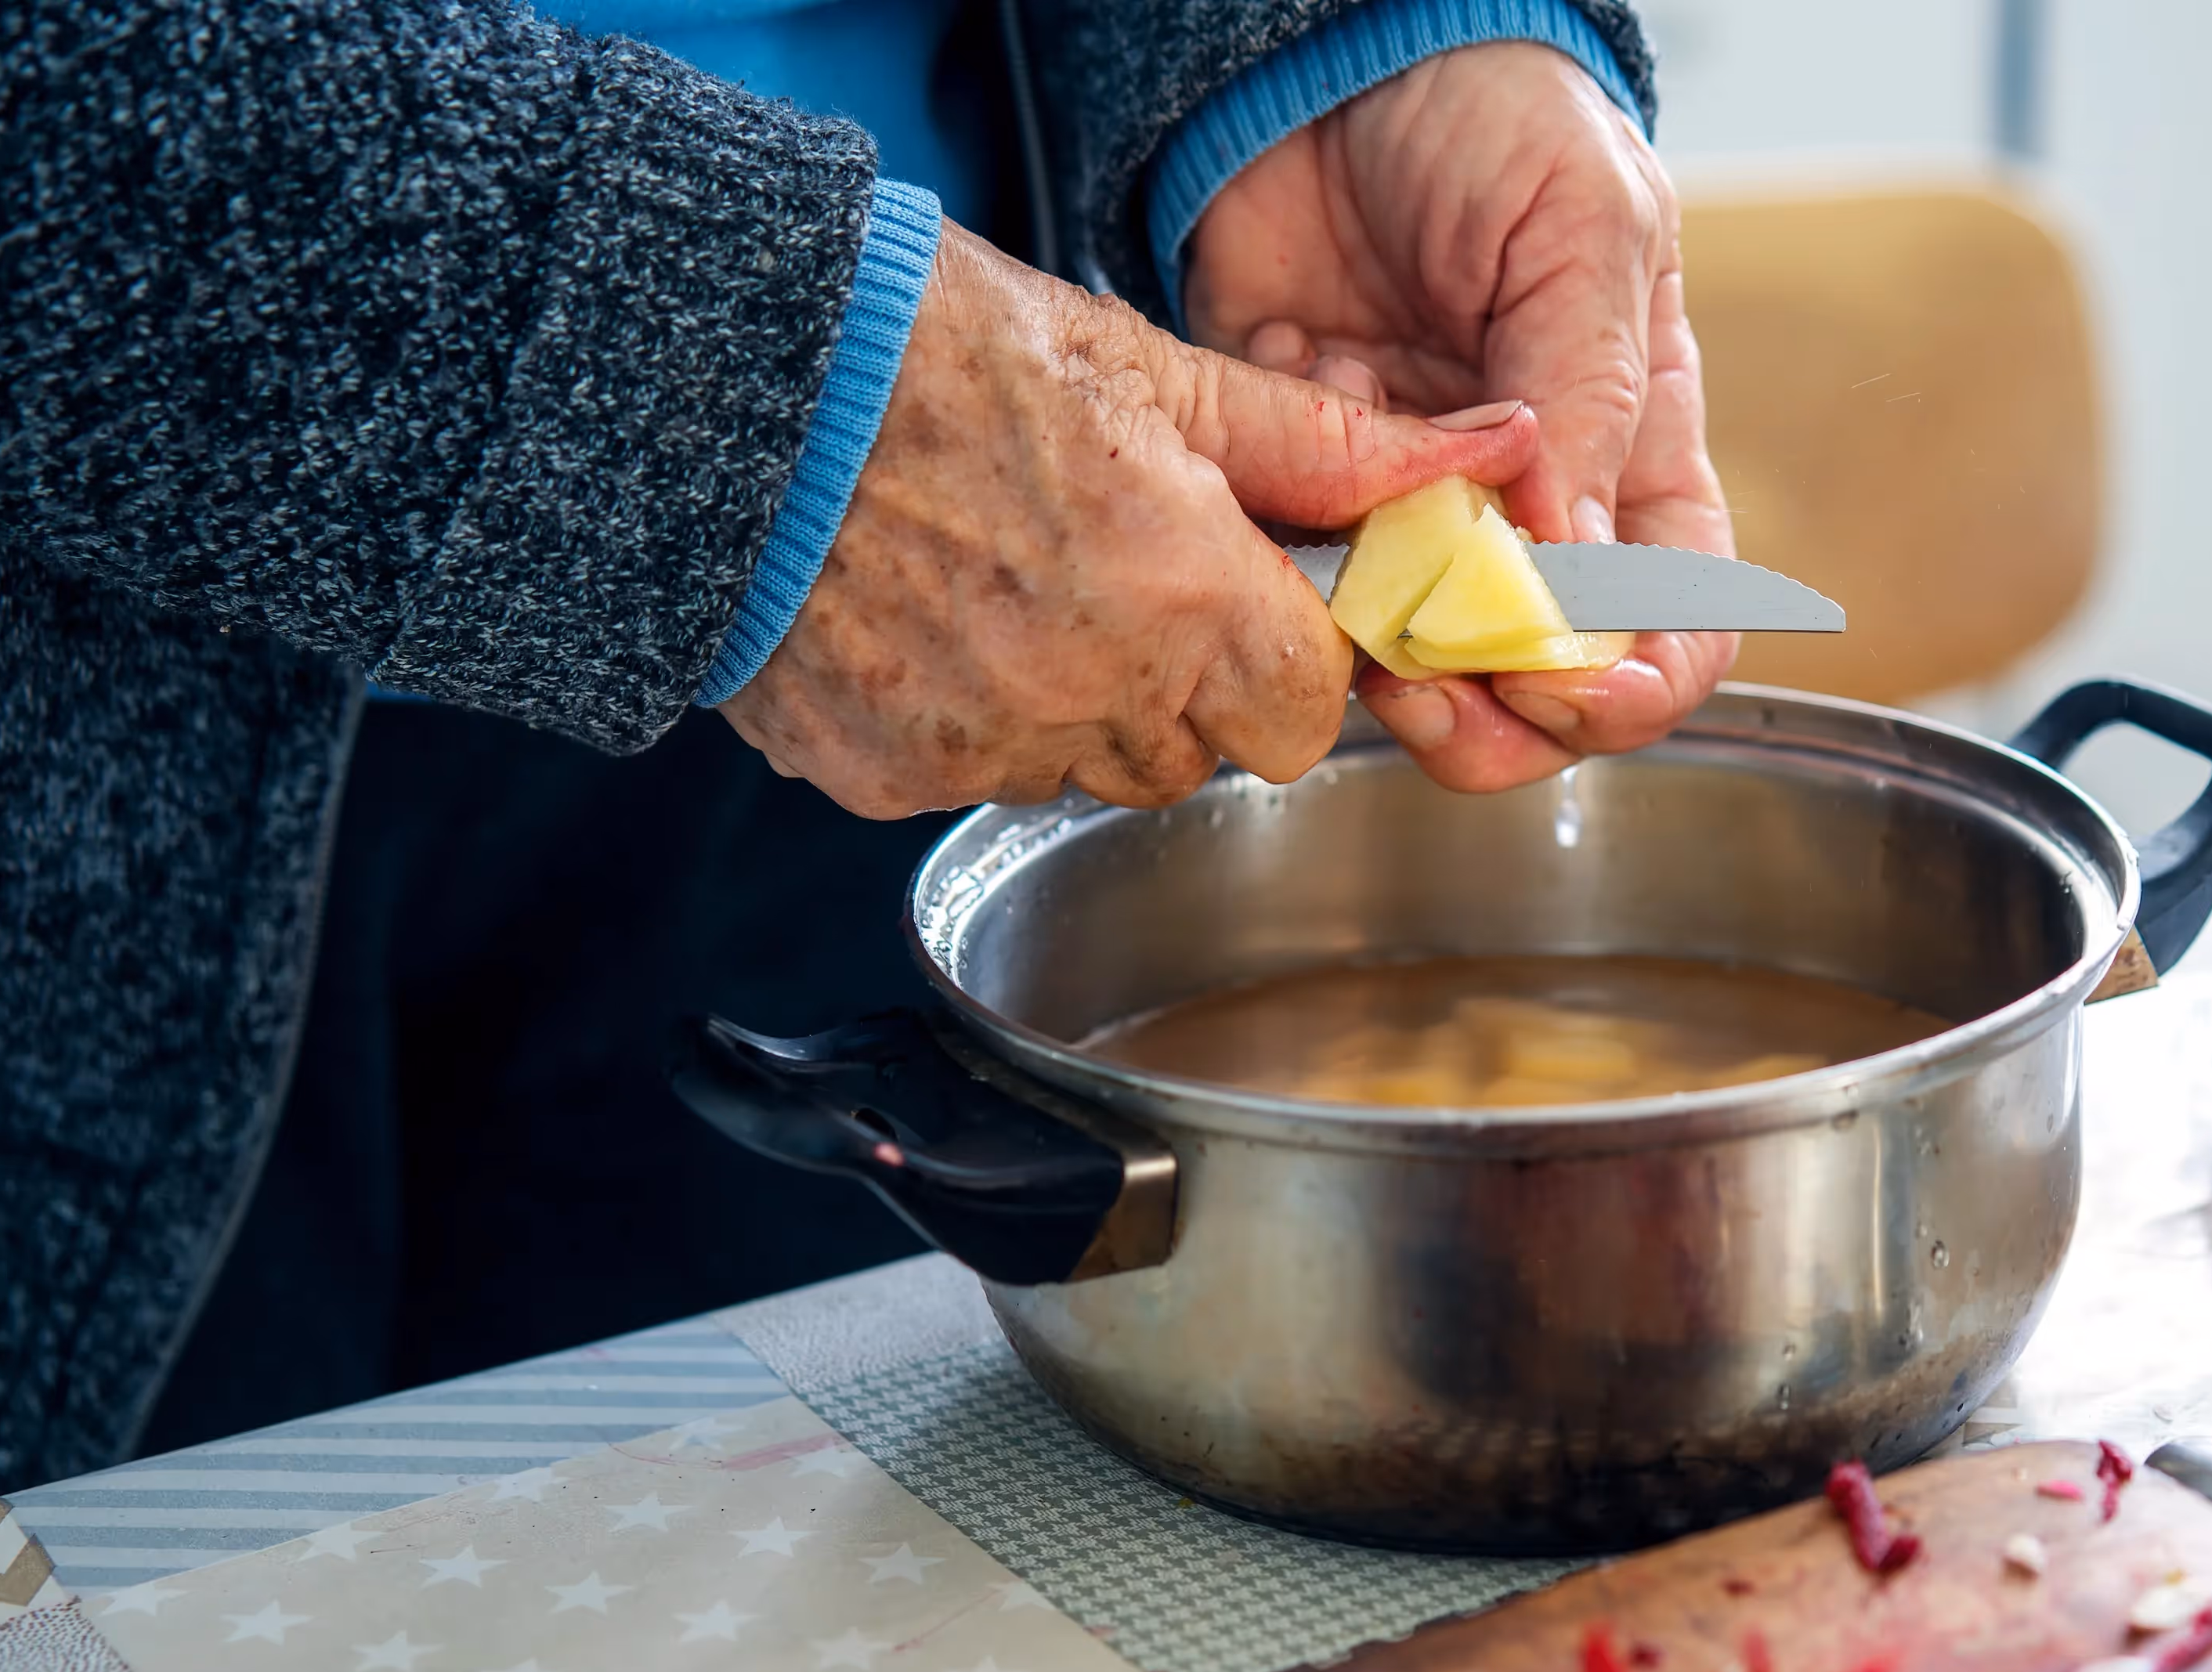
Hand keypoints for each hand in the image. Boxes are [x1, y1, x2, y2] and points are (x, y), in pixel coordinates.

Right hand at [724, 224, 1538, 816]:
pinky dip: (961, 722)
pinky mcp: (888, 779)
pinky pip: (971, 781)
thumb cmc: (936, 351)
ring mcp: (986, 750)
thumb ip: (1326, 448)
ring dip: (1075, 709)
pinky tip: (924, 623)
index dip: (1283, 658)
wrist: (727, 383)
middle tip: (1108, 573)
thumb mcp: (1157, 375)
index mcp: (1190, 600)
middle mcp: (1098, 697)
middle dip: (1183, 685)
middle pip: (1201, 753)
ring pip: (1088, 775)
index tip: (1240, 602)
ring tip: (1004, 586)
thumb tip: (1484, 457)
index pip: (1308, 712)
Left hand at [1187, 41, 1733, 792]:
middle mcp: (1531, 510)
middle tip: (1438, 689)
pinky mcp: (1310, 494)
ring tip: (1358, 585)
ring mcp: (1414, 513)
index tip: (1576, 685)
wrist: (1322, 63)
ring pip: (1419, 669)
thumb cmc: (1489, 117)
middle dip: (1500, 716)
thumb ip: (1586, 393)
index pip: (1674, 624)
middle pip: (1543, 688)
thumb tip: (1569, 557)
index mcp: (1637, 454)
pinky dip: (1296, 532)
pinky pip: (1301, 576)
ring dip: (1388, 658)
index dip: (1636, 683)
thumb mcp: (1583, 227)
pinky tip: (1307, 400)